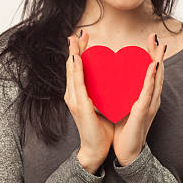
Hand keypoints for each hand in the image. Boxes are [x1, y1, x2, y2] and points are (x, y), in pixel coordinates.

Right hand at [64, 30, 113, 171]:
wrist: (95, 150)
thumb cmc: (100, 129)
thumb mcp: (101, 107)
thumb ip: (103, 95)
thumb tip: (112, 83)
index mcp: (78, 94)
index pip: (77, 68)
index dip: (79, 51)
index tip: (83, 37)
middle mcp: (72, 95)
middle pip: (71, 66)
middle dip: (74, 48)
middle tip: (78, 32)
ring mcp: (74, 100)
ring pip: (72, 72)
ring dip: (74, 53)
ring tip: (76, 39)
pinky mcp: (80, 106)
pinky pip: (78, 85)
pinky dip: (77, 70)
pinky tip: (78, 59)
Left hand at [113, 32, 165, 165]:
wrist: (127, 153)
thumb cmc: (124, 131)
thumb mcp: (124, 107)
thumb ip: (122, 95)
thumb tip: (112, 81)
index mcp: (147, 97)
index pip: (152, 72)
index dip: (152, 55)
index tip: (150, 39)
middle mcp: (152, 99)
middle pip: (158, 72)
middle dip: (157, 53)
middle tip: (155, 36)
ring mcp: (149, 105)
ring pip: (157, 79)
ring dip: (158, 61)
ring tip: (158, 46)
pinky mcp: (143, 112)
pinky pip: (148, 92)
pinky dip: (151, 78)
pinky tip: (152, 67)